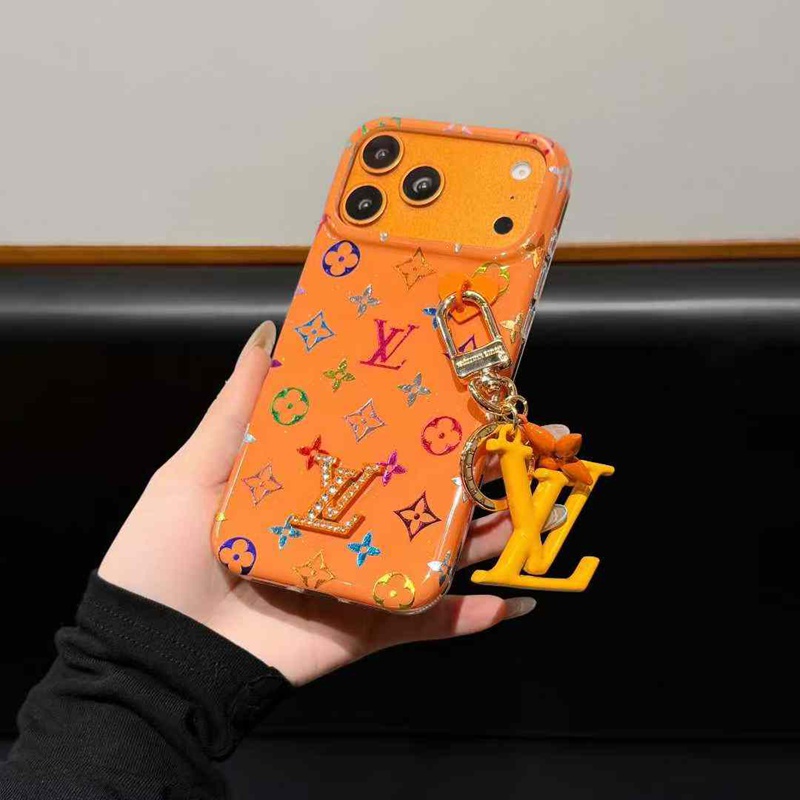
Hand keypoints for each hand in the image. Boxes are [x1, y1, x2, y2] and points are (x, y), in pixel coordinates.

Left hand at [99, 321, 533, 685]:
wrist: (156, 655)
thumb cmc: (165, 557)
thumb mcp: (198, 470)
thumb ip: (239, 407)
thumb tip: (268, 334)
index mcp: (315, 483)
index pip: (384, 445)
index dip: (426, 421)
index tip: (468, 390)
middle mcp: (349, 525)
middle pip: (425, 496)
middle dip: (480, 472)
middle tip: (526, 444)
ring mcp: (365, 577)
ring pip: (441, 553)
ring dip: (493, 534)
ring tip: (534, 508)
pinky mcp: (369, 626)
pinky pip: (430, 623)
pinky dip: (474, 616)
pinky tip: (516, 602)